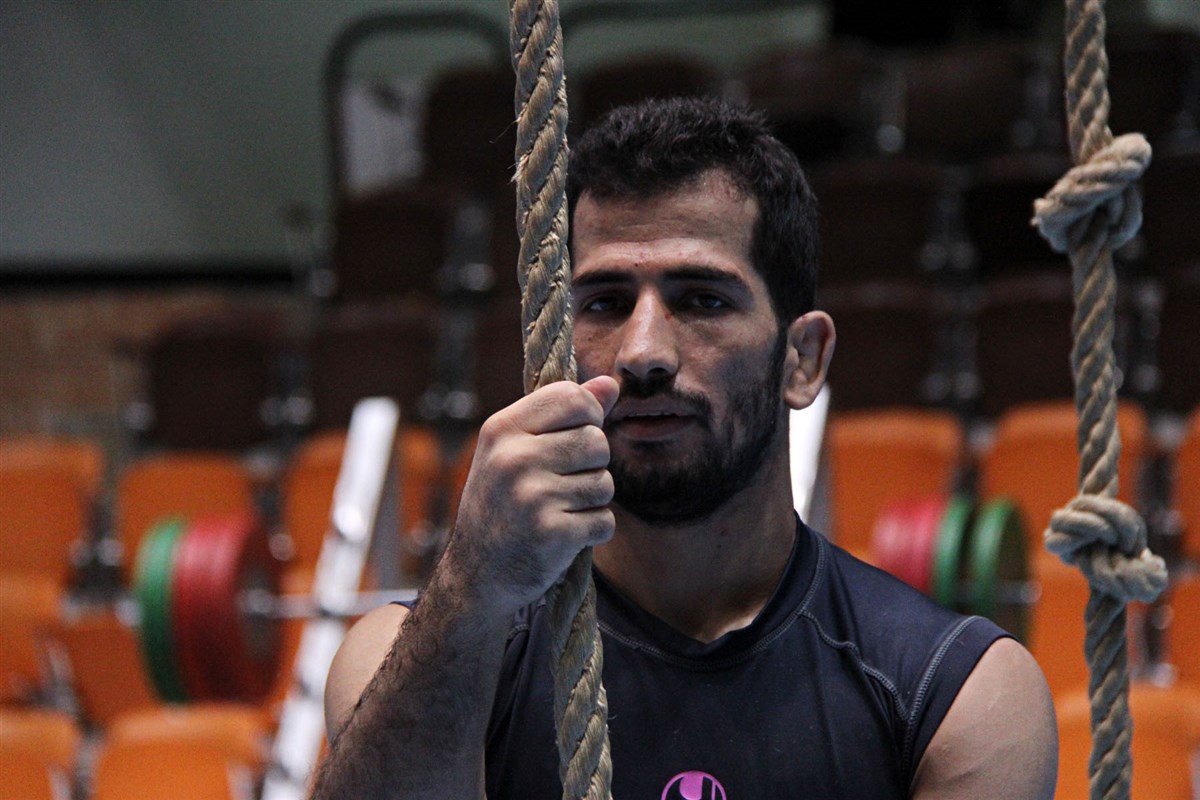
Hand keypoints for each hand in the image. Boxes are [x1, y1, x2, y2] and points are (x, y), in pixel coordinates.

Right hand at [445, 376, 618, 613]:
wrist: (476, 573)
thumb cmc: (503, 503)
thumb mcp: (519, 449)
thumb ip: (565, 414)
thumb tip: (612, 383)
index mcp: (503, 429)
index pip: (572, 396)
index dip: (588, 416)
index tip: (573, 438)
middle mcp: (514, 458)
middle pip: (597, 441)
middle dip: (592, 465)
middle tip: (562, 484)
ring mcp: (531, 497)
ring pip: (605, 483)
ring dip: (593, 501)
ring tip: (560, 510)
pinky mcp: (551, 534)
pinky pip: (604, 521)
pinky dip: (593, 531)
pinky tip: (564, 535)